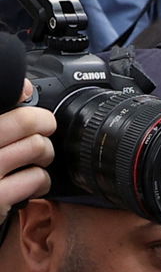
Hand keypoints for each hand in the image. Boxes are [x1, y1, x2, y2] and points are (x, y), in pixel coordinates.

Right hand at [0, 80, 53, 216]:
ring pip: (37, 147)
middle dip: (43, 124)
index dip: (24, 96)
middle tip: (44, 129)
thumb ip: (3, 115)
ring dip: (45, 154)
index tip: (27, 96)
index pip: (3, 97)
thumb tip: (26, 88)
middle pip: (26, 120)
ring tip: (35, 159)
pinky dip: (42, 180)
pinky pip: (38, 177)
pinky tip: (31, 183)